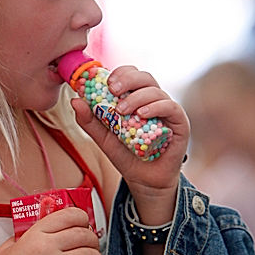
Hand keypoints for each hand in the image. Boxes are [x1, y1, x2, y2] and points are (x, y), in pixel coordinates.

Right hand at [0, 207, 102, 254]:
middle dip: (92, 240)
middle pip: (84, 235)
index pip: (69, 215)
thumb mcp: (7, 249)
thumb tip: (39, 231)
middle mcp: (47, 247)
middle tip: (91, 246)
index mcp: (34, 235)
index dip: (81, 218)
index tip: (83, 225)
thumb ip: (23, 237)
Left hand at [71, 66, 189, 225]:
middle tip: (112, 89)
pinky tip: (142, 114)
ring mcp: (167, 111)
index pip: (131, 74)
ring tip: (122, 110)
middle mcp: (153, 101)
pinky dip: (156, 107)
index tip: (104, 82)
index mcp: (136, 98)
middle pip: (144, 77)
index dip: (119, 73)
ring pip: (156, 91)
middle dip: (127, 79)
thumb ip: (90, 120)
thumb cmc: (127, 156)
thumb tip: (75, 100)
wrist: (143, 181)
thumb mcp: (103, 138)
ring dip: (137, 97)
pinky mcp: (180, 123)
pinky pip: (171, 107)